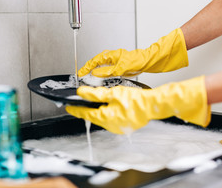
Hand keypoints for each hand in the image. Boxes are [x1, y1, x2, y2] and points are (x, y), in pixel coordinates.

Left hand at [66, 76, 210, 133]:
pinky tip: (109, 108)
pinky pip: (112, 120)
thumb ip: (95, 93)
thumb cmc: (135, 100)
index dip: (76, 109)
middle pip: (94, 117)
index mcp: (106, 118)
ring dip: (98, 111)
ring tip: (93, 104)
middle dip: (87, 110)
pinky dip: (107, 114)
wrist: (153, 105)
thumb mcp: (112, 93)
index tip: (68, 107)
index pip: (86, 113)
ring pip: (103, 119)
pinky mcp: (124, 126)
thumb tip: (81, 93)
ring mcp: (118, 127)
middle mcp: (111, 126)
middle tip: (79, 104)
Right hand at [78, 28, 188, 77]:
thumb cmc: (139, 59)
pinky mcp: (121, 67)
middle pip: (96, 63)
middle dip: (88, 69)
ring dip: (96, 72)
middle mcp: (113, 58)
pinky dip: (103, 75)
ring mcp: (116, 62)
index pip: (94, 61)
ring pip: (102, 67)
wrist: (151, 61)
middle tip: (83, 76)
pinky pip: (108, 71)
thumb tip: (96, 73)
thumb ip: (108, 71)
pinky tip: (104, 80)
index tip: (80, 73)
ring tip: (90, 79)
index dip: (86, 68)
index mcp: (111, 55)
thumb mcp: (121, 67)